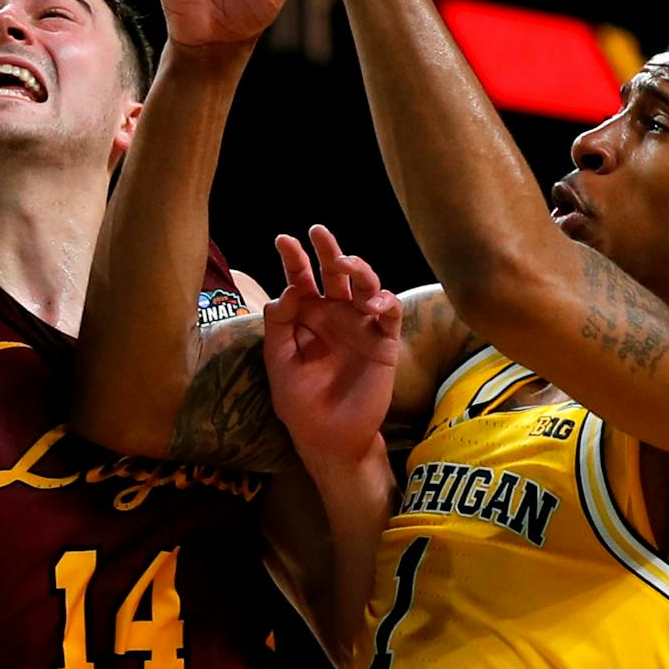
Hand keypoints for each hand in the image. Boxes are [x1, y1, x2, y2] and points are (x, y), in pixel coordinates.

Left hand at [262, 225, 401, 469]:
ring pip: (365, 285)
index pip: (300, 279)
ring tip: (344, 263)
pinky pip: (390, 313)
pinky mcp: (383, 341)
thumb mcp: (279, 361)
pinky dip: (386, 301)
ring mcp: (360, 325)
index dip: (293, 258)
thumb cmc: (299, 400)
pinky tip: (374, 303)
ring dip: (358, 269)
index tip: (283, 239)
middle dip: (327, 250)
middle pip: (333, 274)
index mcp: (306, 316)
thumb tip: (289, 290)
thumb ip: (279, 325)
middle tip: (318, 231)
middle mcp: (335, 314)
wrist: (329, 436)